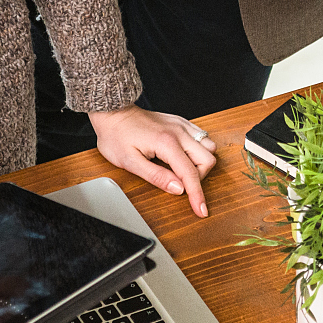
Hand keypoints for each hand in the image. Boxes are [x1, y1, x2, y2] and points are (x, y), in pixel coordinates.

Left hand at [87, 105, 218, 216]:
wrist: (113, 112)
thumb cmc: (116, 136)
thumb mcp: (130, 162)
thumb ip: (156, 176)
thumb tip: (178, 189)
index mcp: (167, 143)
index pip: (190, 174)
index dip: (197, 195)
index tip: (201, 210)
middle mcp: (179, 132)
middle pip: (208, 159)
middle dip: (199, 177)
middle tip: (182, 184)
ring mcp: (181, 125)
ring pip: (209, 146)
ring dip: (201, 162)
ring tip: (182, 169)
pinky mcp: (180, 122)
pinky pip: (202, 136)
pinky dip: (199, 149)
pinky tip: (184, 155)